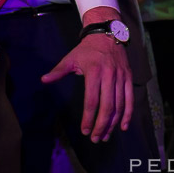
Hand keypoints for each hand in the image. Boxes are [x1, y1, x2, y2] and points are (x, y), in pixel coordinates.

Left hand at [41, 20, 132, 142]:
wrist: (108, 33)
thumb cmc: (87, 49)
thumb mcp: (71, 58)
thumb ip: (58, 71)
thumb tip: (43, 80)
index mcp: (94, 71)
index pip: (92, 100)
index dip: (88, 118)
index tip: (85, 131)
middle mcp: (109, 75)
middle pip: (107, 106)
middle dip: (101, 125)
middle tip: (96, 139)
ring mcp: (121, 76)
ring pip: (119, 105)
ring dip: (113, 123)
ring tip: (106, 136)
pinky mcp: (129, 77)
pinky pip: (130, 98)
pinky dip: (128, 113)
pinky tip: (123, 126)